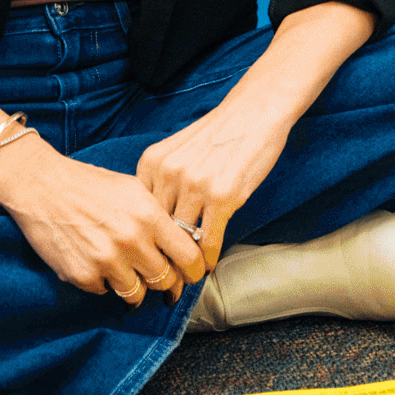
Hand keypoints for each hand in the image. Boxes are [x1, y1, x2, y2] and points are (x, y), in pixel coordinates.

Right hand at [0, 140, 209, 305]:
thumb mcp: (133, 189)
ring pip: (137, 294)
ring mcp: (106, 260)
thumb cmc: (90, 184)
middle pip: (166, 280)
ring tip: (129, 275)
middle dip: (166, 284)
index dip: (195, 271)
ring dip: (136, 288)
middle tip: (163, 283)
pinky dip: (105, 284)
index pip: (189, 257)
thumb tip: (184, 243)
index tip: (193, 276)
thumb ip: (159, 216)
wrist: (41, 185)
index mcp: (149, 215)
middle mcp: (131, 240)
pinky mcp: (82, 275)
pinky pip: (105, 292)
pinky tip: (98, 265)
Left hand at [136, 100, 296, 269]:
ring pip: (182, 240)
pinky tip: (209, 265)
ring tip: (187, 278)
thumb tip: (157, 221)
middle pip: (157, 230)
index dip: (145, 239)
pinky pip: (208, 240)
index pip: (140, 212)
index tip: (147, 259)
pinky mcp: (222, 197)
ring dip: (185, 264)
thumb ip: (164, 180)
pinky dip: (208, 258)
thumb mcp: (178, 151)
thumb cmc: (218, 133)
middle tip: (163, 282)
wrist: (254, 112)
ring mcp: (194, 186)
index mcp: (152, 162)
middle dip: (160, 258)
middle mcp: (168, 174)